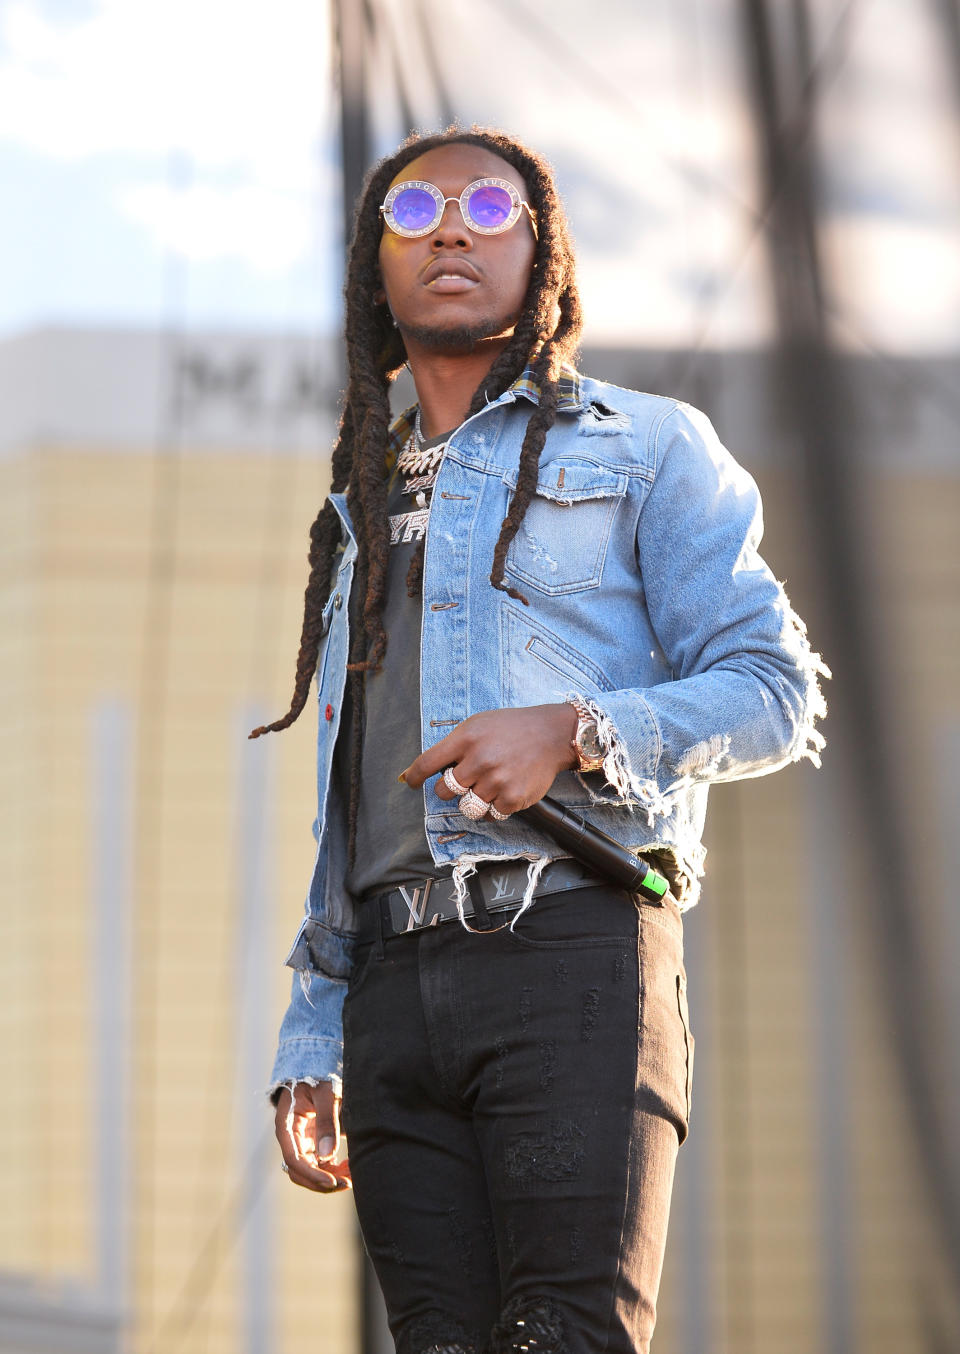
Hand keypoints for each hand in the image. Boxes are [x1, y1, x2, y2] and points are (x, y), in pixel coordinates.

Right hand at [274, 1081, 351, 1192]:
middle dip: (322, 1181)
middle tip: (347, 1183)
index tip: (333, 1182)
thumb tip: (327, 1154)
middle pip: (299, 1171)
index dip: (312, 1174)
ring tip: (352, 1177)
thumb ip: (327, 1119)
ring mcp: (301, 1140)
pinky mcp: (312, 1141)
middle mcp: (290, 1137)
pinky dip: (333, 1169)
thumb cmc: (319, 1074)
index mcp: (286, 1125)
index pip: (293, 1159)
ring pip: (310, 1170)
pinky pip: (319, 1163)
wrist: (318, 1063)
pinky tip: (349, 1166)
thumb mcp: (326, 1092)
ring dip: (329, 1177)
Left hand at [399, 704, 577, 817]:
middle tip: (465, 781)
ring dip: (473, 800)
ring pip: (467, 806)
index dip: (414, 777)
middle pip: (444, 791)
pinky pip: (490, 815)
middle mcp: (479, 760)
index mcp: (466, 738)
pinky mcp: (512, 798)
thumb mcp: (477, 724)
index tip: (411, 782)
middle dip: (450, 789)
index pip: (427, 763)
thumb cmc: (510, 729)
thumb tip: (418, 770)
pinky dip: (493, 808)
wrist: (551, 734)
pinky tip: (503, 792)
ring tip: (488, 785)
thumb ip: (452, 745)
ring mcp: (496, 781)